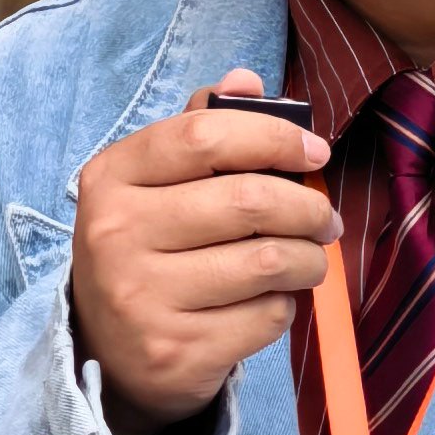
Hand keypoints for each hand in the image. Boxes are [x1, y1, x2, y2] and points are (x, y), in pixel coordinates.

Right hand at [70, 67, 338, 434]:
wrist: (109, 354)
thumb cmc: (147, 251)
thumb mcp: (153, 185)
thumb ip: (199, 128)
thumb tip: (247, 80)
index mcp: (112, 176)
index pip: (206, 136)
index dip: (275, 137)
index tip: (314, 153)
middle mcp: (117, 234)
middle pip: (249, 200)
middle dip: (308, 207)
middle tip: (325, 218)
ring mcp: (143, 298)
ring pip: (268, 261)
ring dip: (309, 259)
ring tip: (310, 259)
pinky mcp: (177, 351)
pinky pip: (266, 316)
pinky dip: (285, 306)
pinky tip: (270, 301)